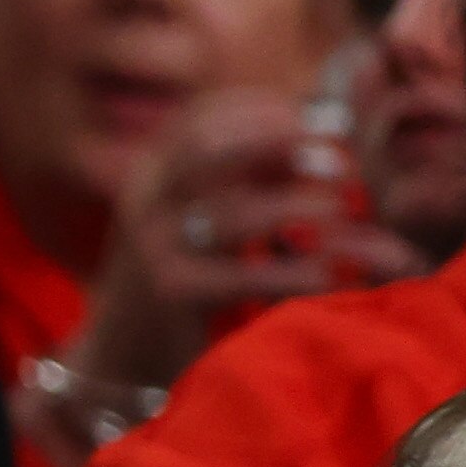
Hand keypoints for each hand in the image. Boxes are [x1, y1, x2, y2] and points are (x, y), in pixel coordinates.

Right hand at [71, 88, 423, 388]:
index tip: (324, 118)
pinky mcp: (172, 296)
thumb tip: (312, 141)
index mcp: (154, 174)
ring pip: (231, 213)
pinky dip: (293, 272)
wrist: (124, 355)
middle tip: (337, 154)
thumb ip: (247, 181)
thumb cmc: (184, 279)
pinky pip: (241, 277)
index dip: (263, 111)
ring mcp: (155, 247)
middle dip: (276, 141)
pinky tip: (330, 276)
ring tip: (342, 209)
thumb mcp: (204, 220)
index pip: (200, 121)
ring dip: (296, 205)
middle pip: (207, 149)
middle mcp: (147, 201)